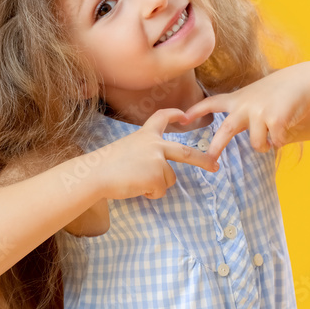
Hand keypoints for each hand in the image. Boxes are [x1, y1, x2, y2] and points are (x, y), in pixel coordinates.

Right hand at [94, 108, 221, 200]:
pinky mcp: (157, 176)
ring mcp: (158, 160)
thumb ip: (144, 154)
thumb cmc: (104, 165)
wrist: (95, 173)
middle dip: (203, 160)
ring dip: (155, 185)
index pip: (162, 118)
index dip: (175, 115)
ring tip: (135, 181)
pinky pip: (160, 191)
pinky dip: (149, 193)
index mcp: (145, 135)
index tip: (185, 116)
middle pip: (185, 152)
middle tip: (214, 166)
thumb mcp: (126, 149)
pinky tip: (135, 187)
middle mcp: (155, 144)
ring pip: (169, 179)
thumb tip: (156, 171)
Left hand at [180, 66, 309, 159]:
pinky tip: (283, 131)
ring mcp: (260, 112)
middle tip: (209, 161)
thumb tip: (228, 131)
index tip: (182, 118)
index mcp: (237, 99)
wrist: (303, 81)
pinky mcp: (276, 119)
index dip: (196, 110)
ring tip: (269, 140)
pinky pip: (274, 142)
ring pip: (256, 143)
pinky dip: (279, 141)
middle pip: (226, 130)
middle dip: (216, 148)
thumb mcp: (253, 95)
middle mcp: (245, 106)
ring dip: (263, 146)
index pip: (211, 103)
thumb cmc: (277, 91)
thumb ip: (240, 109)